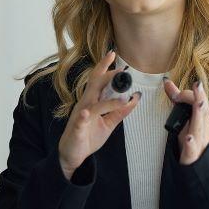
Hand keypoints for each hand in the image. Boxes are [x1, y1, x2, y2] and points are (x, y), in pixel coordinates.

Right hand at [58, 50, 141, 179]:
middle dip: (107, 76)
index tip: (113, 54)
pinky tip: (86, 113)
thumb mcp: (108, 123)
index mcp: (93, 101)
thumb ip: (120, 111)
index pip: (99, 80)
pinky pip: (80, 121)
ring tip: (123, 98)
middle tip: (121, 70)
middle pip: (95, 85)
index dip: (104, 67)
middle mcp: (86, 104)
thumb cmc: (88, 135)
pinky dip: (83, 117)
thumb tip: (135, 98)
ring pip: (94, 103)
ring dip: (108, 100)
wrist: (73, 154)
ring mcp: (81, 115)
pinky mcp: (77, 128)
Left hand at [163, 78, 208, 164]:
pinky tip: (188, 138)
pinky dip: (191, 143)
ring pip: (200, 127)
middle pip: (202, 111)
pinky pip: (192, 149)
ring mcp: (199, 142)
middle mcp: (202, 129)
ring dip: (199, 115)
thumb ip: (177, 100)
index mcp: (201, 119)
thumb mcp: (184, 118)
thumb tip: (167, 82)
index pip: (199, 102)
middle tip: (198, 85)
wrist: (196, 165)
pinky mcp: (192, 155)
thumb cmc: (190, 139)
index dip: (189, 94)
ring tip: (199, 103)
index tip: (174, 90)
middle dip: (200, 98)